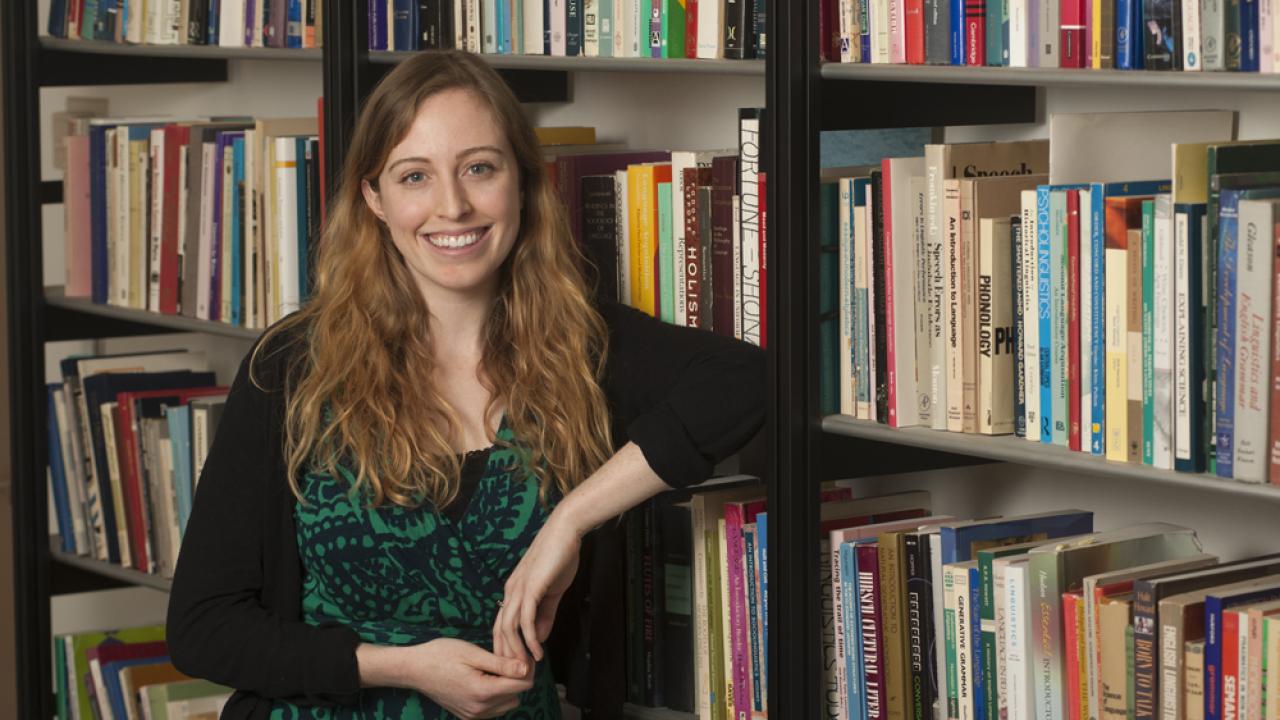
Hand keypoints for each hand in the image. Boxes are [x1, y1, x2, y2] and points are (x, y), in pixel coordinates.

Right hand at [360, 638, 533, 718]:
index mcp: (483, 691)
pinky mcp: (467, 716)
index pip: (522, 685)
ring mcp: (473, 715)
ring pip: (506, 704)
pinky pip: (493, 709)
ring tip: (493, 669)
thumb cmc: (442, 655)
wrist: (414, 669)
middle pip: (517, 695)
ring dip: (506, 688)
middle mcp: (479, 709)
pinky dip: (495, 696)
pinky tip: (484, 679)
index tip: (520, 653)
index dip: (526, 667)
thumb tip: (525, 668)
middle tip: (506, 659)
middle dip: (517, 678)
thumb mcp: (473, 653)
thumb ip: (501, 664)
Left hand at [492, 513, 582, 662]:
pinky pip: (525, 620)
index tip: (517, 665)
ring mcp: (518, 590)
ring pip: (509, 629)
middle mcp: (511, 591)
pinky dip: (530, 639)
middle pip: (500, 630)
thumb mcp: (551, 592)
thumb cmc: (559, 558)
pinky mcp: (530, 588)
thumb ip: (545, 615)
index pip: (502, 625)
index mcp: (513, 591)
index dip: (507, 647)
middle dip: (507, 655)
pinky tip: (538, 652)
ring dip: (517, 652)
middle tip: (518, 675)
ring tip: (526, 669)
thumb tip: (538, 638)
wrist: (566, 532)